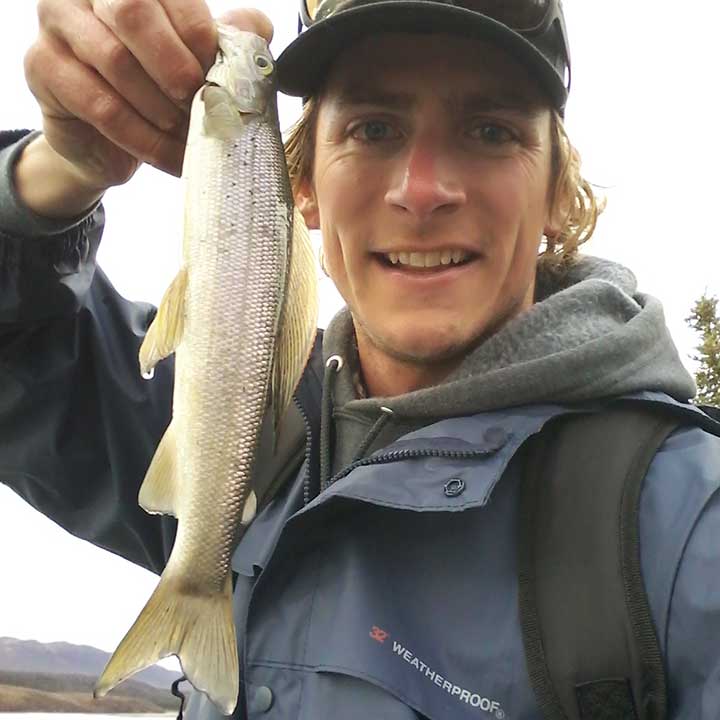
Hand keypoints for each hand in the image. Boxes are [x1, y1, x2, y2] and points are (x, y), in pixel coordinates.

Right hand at [23, 0, 273, 191]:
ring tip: (188, 135)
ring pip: (117, 63)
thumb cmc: (159, 92)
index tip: (219, 78)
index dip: (201, 37)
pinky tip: (170, 156)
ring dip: (163, 108)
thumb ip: (231, 37)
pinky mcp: (41, 67)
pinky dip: (145, 138)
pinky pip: (102, 107)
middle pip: (132, 9)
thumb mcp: (199, 62)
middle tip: (198, 102)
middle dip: (176, 66)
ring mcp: (56, 23)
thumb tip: (260, 27)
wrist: (110, 142)